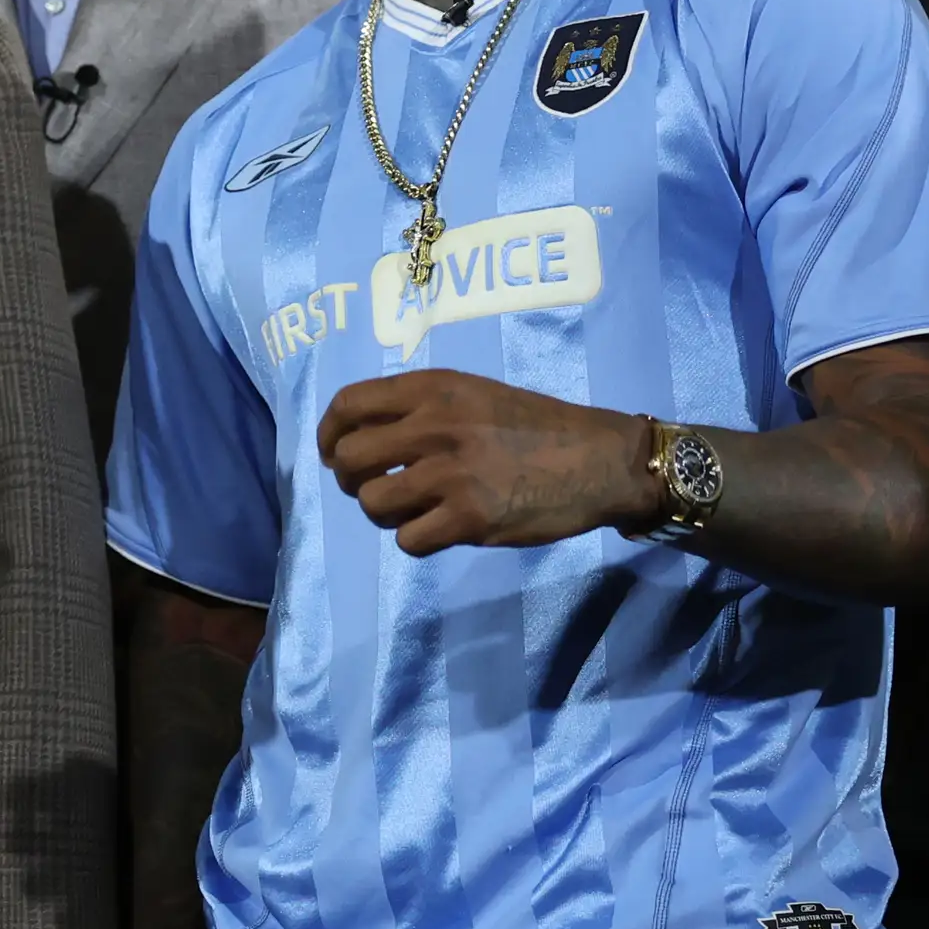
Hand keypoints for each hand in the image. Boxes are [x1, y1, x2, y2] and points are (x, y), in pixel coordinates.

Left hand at [318, 368, 655, 555]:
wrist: (599, 460)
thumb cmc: (535, 426)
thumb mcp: (474, 394)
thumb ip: (420, 407)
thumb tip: (360, 437)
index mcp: (433, 389)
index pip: (347, 405)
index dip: (329, 434)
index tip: (333, 454)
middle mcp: (435, 425)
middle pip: (349, 460)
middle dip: (352, 480)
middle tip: (375, 486)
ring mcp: (450, 474)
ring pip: (372, 504)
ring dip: (385, 513)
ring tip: (413, 508)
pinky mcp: (468, 519)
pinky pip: (407, 540)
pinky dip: (418, 539)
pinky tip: (442, 527)